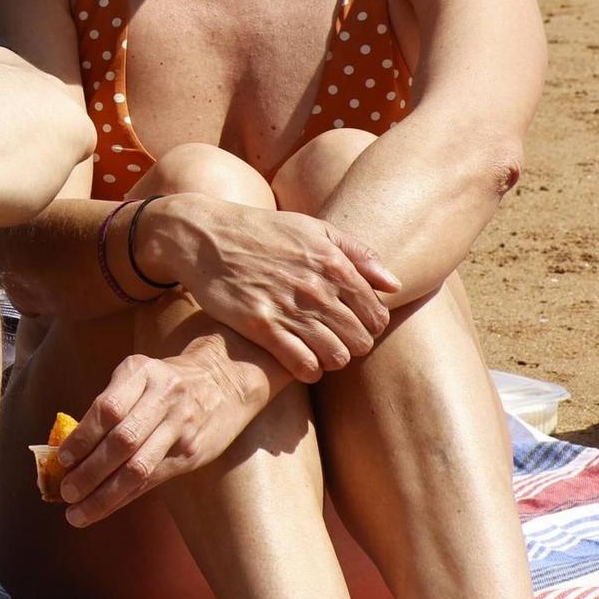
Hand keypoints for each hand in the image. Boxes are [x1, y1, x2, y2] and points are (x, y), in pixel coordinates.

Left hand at [55, 345, 258, 526]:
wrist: (226, 383)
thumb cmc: (167, 380)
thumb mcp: (139, 374)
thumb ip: (110, 401)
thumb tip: (70, 446)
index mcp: (142, 373)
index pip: (108, 409)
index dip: (83, 437)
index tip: (62, 459)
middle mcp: (164, 398)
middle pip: (123, 442)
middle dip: (90, 472)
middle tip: (66, 492)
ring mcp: (181, 428)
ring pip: (139, 468)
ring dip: (104, 495)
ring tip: (78, 512)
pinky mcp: (192, 453)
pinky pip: (153, 480)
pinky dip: (124, 497)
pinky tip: (104, 508)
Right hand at [137, 195, 399, 382]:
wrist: (204, 236)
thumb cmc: (262, 232)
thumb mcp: (313, 229)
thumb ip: (359, 254)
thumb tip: (393, 285)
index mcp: (333, 263)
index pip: (376, 315)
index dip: (369, 326)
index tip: (352, 324)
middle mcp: (315, 287)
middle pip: (360, 340)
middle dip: (352, 344)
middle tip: (335, 339)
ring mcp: (288, 307)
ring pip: (336, 357)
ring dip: (331, 359)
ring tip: (319, 350)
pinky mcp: (260, 325)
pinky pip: (303, 365)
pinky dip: (309, 369)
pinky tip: (301, 361)